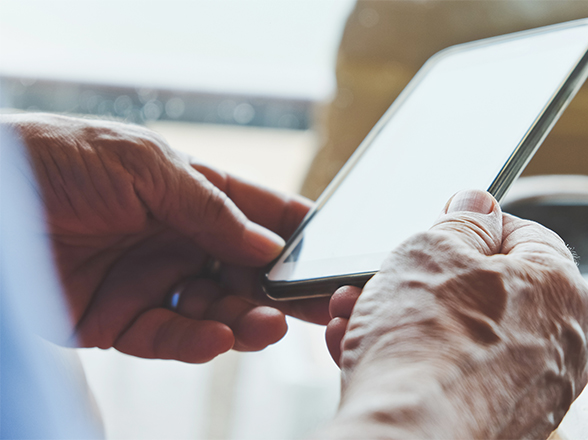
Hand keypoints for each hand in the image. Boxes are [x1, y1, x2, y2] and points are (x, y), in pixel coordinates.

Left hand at [3, 113, 328, 362]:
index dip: (297, 230)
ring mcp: (151, 280)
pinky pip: (169, 336)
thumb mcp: (145, 166)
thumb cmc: (57, 159)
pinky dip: (197, 340)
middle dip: (283, 286)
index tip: (333, 249)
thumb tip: (269, 243)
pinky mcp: (119, 321)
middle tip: (318, 304)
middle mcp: (177, 239)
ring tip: (272, 324)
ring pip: (216, 308)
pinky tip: (220, 336)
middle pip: (246, 269)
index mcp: (189, 192)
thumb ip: (210, 207)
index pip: (257, 212)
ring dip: (247, 318)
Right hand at [323, 190, 587, 438]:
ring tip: (354, 313)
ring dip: (402, 318)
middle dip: (420, 279)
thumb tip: (477, 204)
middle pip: (482, 290)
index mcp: (557, 287)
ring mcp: (527, 388)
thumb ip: (461, 222)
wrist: (408, 437)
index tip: (440, 229)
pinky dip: (412, 359)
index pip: (523, 234)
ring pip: (458, 334)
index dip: (472, 225)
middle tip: (382, 277)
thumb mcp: (433, 251)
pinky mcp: (495, 420)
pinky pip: (451, 375)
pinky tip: (363, 350)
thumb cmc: (425, 341)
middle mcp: (555, 342)